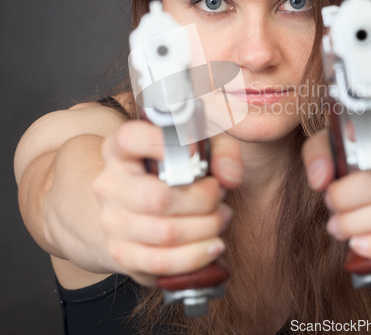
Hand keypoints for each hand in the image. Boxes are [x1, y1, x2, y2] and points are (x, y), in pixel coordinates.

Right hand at [92, 120, 242, 285]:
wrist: (134, 207)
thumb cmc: (173, 171)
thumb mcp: (198, 148)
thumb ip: (222, 152)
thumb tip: (230, 176)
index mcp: (121, 149)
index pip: (130, 139)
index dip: (161, 143)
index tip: (193, 148)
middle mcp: (109, 184)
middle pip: (159, 198)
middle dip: (202, 200)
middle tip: (220, 195)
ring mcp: (111, 221)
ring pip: (164, 233)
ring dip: (205, 228)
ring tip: (221, 217)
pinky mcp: (121, 254)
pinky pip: (160, 263)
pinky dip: (194, 257)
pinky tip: (213, 246)